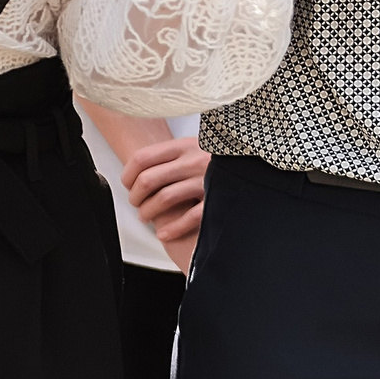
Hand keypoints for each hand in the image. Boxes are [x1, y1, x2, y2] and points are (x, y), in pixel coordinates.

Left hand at [121, 135, 209, 275]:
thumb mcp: (196, 147)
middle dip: (135, 197)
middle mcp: (194, 160)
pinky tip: (164, 233)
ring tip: (146, 216)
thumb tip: (135, 167)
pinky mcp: (216, 200)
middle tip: (136, 203)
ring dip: (148, 212)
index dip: (127, 175)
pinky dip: (171, 229)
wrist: (252, 167)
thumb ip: (172, 153)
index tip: (127, 184)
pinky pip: (188, 218)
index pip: (142, 158)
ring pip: (163, 199)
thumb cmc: (215, 162)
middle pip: (148, 180)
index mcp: (185, 144)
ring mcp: (206, 180)